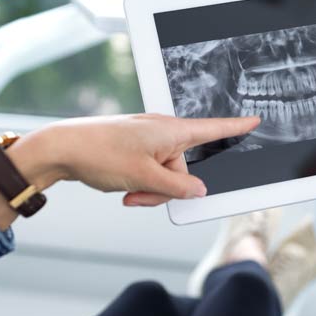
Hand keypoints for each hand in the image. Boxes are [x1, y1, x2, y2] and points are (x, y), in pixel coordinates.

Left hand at [0, 114, 258, 228]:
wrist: (60, 149)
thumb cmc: (100, 153)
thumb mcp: (144, 177)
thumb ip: (177, 187)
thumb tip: (198, 190)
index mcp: (171, 131)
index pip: (213, 129)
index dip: (236, 127)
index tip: (255, 120)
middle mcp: (162, 132)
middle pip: (184, 168)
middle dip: (167, 189)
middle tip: (140, 195)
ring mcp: (147, 140)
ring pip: (165, 175)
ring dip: (150, 190)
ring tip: (128, 193)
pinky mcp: (134, 148)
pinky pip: (149, 172)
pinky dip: (140, 184)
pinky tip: (123, 189)